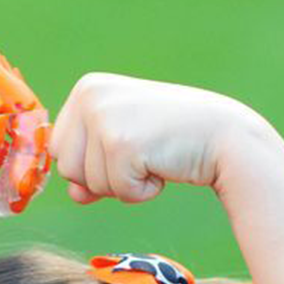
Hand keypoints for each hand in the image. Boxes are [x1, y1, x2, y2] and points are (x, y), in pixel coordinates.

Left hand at [48, 73, 255, 203]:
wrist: (225, 135)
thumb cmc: (175, 137)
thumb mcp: (125, 143)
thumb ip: (92, 165)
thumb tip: (75, 194)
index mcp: (88, 88)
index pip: (59, 149)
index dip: (91, 164)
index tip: (129, 146)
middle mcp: (90, 96)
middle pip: (67, 169)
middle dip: (104, 177)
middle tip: (143, 154)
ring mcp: (104, 117)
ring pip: (88, 184)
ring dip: (124, 184)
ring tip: (154, 156)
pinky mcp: (121, 144)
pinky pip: (117, 192)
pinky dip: (142, 191)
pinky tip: (164, 165)